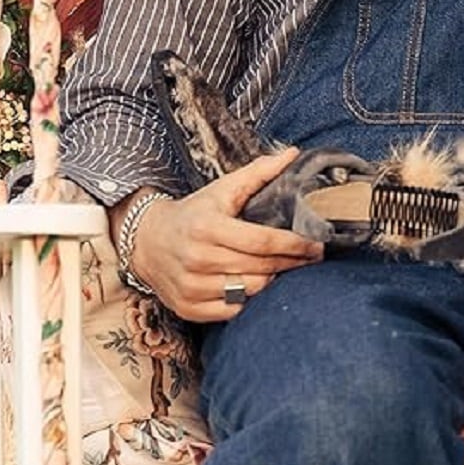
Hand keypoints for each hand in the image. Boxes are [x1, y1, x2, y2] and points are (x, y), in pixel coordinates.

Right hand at [127, 147, 324, 322]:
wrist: (146, 241)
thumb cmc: (194, 213)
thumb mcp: (222, 189)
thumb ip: (259, 172)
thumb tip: (292, 154)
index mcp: (208, 228)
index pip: (262, 241)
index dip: (294, 245)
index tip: (316, 245)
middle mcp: (197, 259)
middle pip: (260, 268)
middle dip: (291, 263)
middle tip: (309, 258)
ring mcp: (191, 286)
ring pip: (250, 291)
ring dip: (271, 281)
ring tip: (282, 269)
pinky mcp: (187, 307)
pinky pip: (232, 310)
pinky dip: (248, 299)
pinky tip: (255, 284)